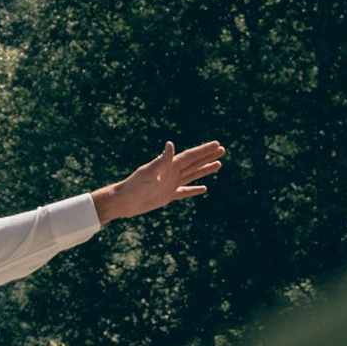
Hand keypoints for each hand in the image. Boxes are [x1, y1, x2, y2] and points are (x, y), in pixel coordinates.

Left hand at [94, 137, 224, 225]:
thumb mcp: (148, 172)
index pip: (190, 156)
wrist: (124, 201)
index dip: (204, 150)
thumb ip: (161, 160)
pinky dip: (194, 189)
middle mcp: (171, 172)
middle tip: (222, 149)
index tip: (217, 144)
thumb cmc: (134, 185)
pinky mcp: (168, 195)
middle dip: (208, 156)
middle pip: (194, 163)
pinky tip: (203, 188)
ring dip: (205, 170)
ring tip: (218, 164)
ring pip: (192, 175)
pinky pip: (185, 191)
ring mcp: (170, 184)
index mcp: (168, 165)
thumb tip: (170, 144)